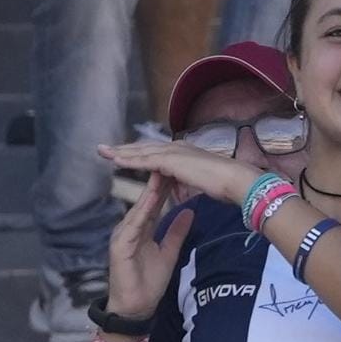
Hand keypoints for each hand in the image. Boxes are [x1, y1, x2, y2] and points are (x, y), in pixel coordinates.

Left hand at [98, 141, 261, 206]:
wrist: (236, 181)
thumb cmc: (227, 184)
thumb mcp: (201, 184)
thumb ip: (187, 185)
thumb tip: (180, 194)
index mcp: (184, 153)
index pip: (156, 151)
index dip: (139, 152)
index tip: (124, 154)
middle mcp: (177, 148)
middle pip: (144, 147)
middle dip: (124, 148)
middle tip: (104, 149)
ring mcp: (174, 153)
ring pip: (141, 151)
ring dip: (121, 152)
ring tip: (104, 152)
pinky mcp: (171, 161)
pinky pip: (145, 160)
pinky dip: (130, 160)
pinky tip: (116, 160)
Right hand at [106, 172, 193, 319]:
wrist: (136, 307)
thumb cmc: (149, 282)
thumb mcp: (169, 252)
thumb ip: (177, 232)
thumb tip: (189, 212)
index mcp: (140, 228)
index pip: (154, 201)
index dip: (166, 184)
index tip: (179, 168)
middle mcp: (129, 227)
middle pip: (145, 200)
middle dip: (156, 180)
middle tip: (169, 161)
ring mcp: (122, 236)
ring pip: (138, 209)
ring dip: (148, 192)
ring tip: (160, 173)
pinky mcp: (119, 247)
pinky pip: (132, 228)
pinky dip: (140, 214)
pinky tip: (148, 203)